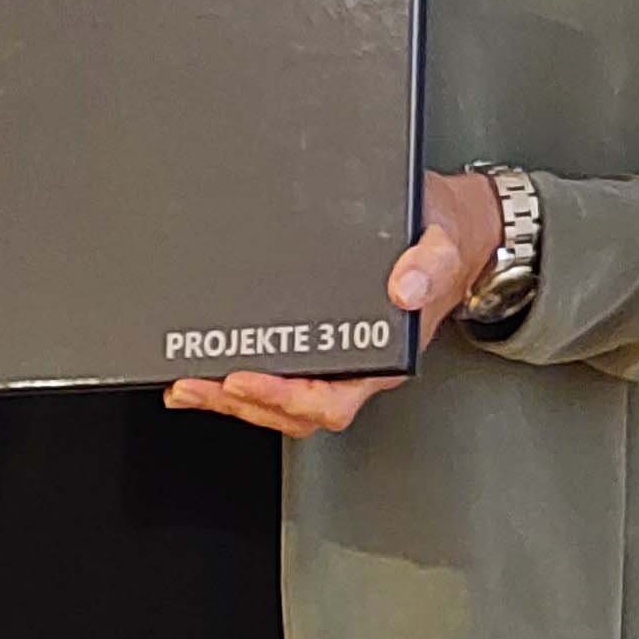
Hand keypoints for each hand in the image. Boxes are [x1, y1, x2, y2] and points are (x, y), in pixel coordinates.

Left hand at [167, 170, 507, 439]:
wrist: (450, 229)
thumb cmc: (443, 243)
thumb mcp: (444, 245)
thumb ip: (430, 265)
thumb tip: (404, 287)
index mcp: (384, 356)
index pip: (331, 400)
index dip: (285, 398)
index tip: (245, 378)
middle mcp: (355, 362)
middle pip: (294, 408)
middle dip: (242, 402)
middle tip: (196, 384)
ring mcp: (334, 353)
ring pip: (280, 397)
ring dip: (232, 397)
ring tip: (187, 385)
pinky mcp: (316, 334)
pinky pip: (277, 366)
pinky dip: (238, 373)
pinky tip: (205, 366)